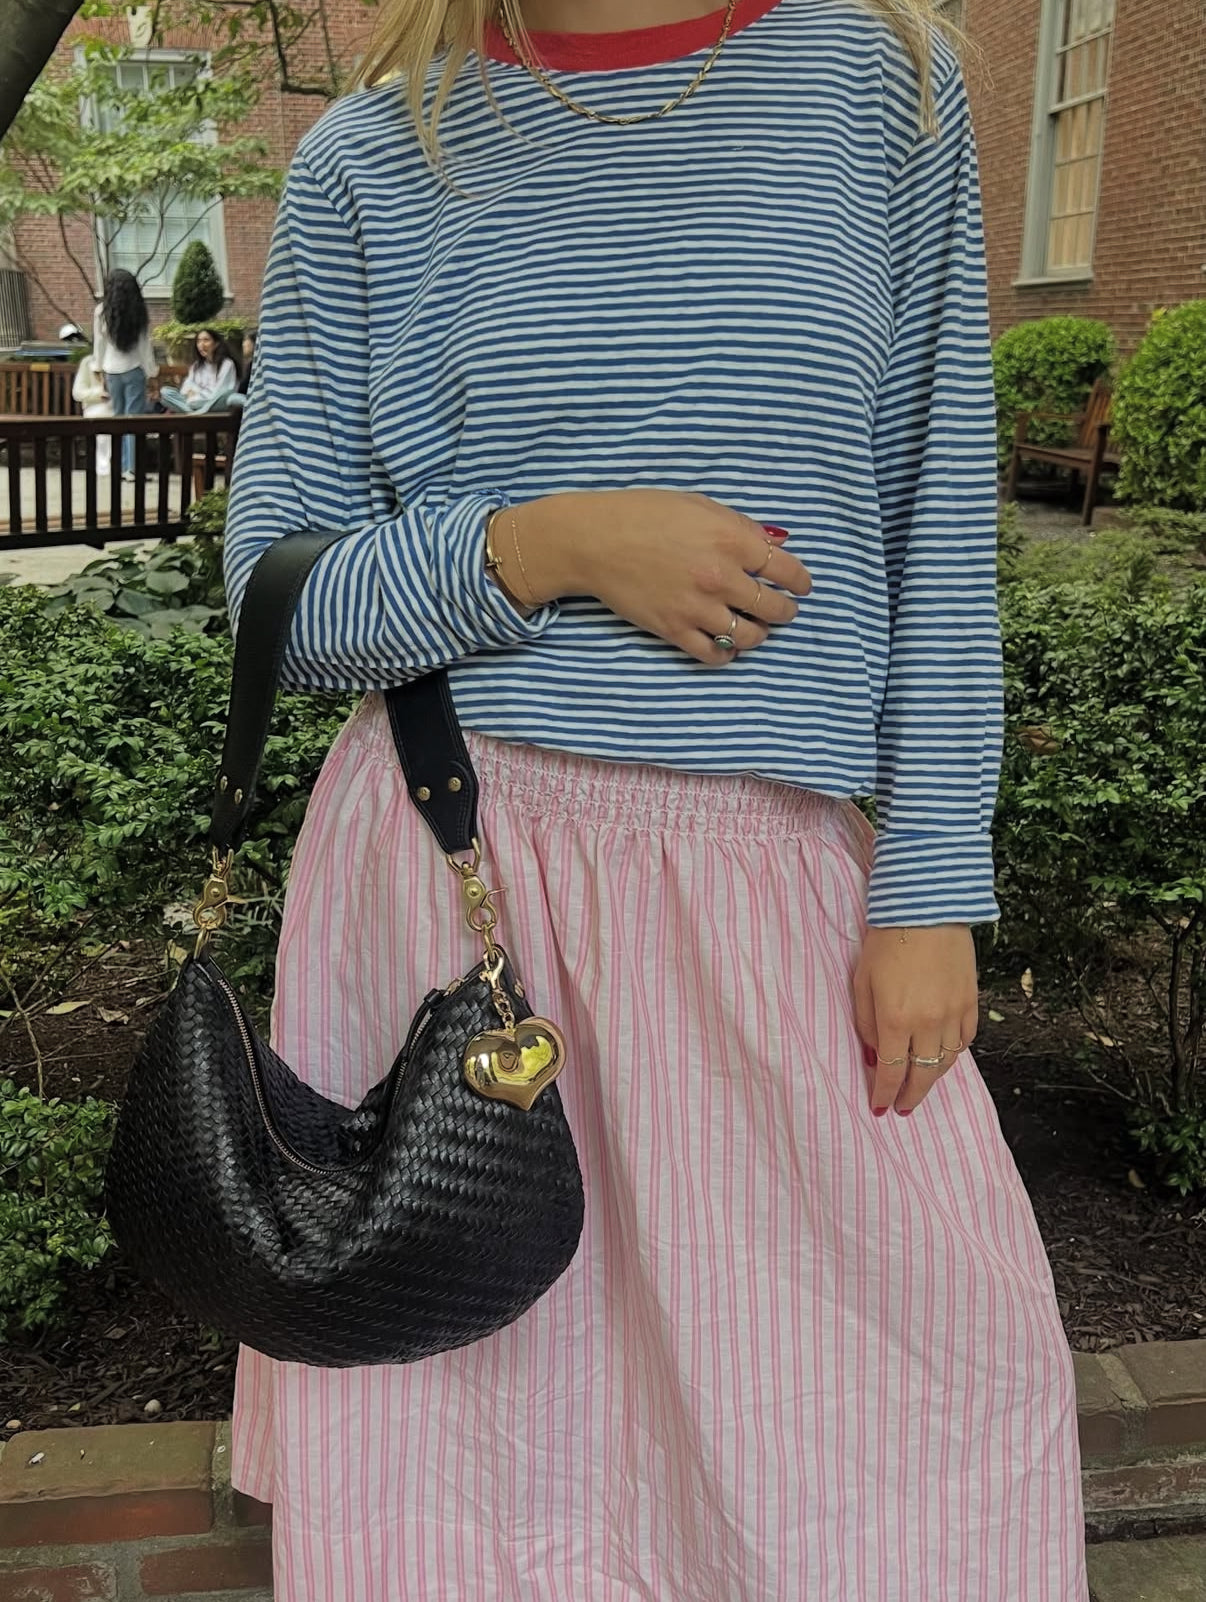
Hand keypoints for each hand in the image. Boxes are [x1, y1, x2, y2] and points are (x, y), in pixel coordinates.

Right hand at [507, 489, 812, 664]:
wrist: (595, 540)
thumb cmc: (644, 514)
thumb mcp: (699, 505)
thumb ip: (739, 527)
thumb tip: (770, 546)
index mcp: (731, 540)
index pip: (787, 570)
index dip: (800, 582)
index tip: (800, 586)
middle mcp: (720, 577)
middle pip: (775, 608)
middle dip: (784, 611)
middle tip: (782, 610)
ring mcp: (698, 608)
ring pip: (750, 637)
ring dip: (759, 635)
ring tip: (755, 628)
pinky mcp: (674, 630)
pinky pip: (715, 655)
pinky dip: (727, 653)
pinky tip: (726, 643)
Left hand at [853, 925, 978, 1116]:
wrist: (925, 907)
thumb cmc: (886, 941)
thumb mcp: (862, 982)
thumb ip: (866, 1024)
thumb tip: (873, 1056)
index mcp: (895, 1019)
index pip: (890, 1072)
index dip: (884, 1094)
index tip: (879, 1108)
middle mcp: (927, 1023)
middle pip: (922, 1075)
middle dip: (910, 1097)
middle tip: (902, 1108)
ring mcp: (953, 1013)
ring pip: (946, 1062)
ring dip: (932, 1078)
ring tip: (920, 1083)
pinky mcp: (971, 1001)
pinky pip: (964, 1040)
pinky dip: (953, 1053)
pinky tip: (942, 1056)